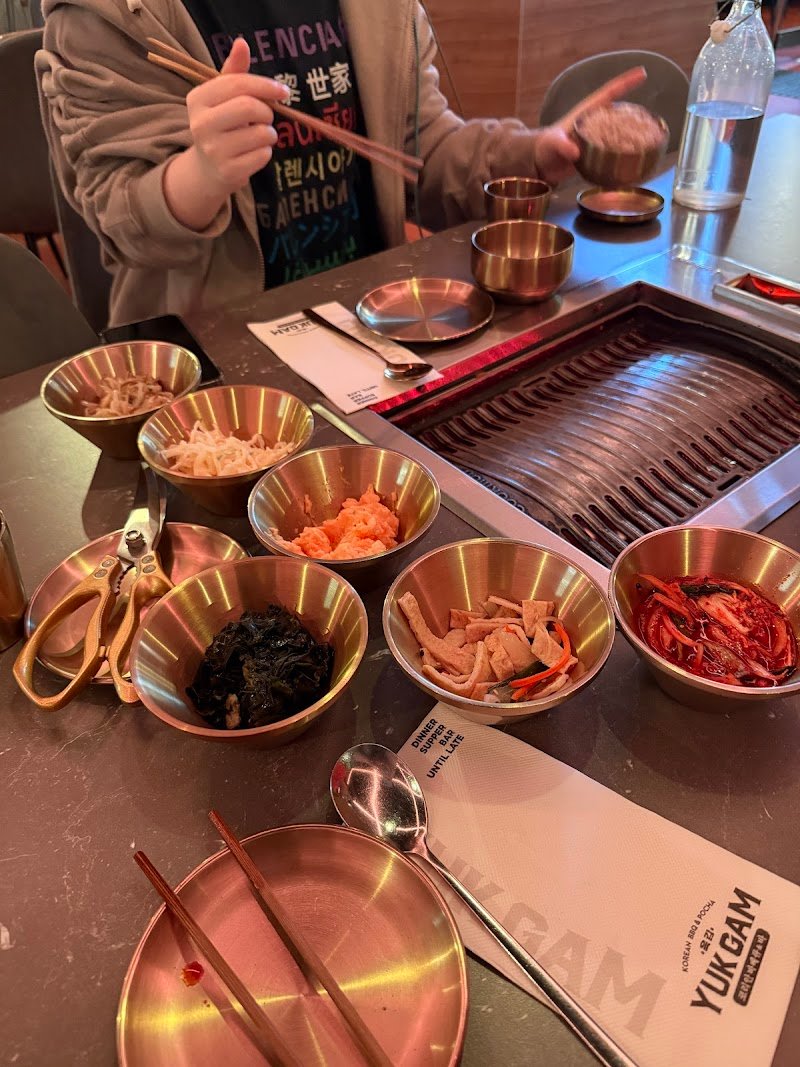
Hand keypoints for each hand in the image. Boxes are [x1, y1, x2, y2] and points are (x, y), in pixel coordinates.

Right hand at [186, 37, 287, 197]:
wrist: (208, 169)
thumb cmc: (221, 125)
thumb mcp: (222, 97)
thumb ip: (234, 72)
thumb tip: (242, 43)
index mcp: (198, 99)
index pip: (238, 84)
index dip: (265, 86)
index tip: (283, 91)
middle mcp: (201, 124)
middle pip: (249, 107)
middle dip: (267, 111)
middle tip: (267, 116)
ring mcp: (214, 150)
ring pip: (261, 133)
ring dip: (269, 134)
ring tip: (259, 136)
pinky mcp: (228, 171)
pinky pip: (263, 156)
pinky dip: (266, 153)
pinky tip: (254, 152)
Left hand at [534, 66, 647, 184]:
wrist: (539, 165)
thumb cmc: (543, 147)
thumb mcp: (551, 143)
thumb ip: (561, 145)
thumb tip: (575, 152)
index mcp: (587, 112)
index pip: (609, 92)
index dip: (626, 82)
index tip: (642, 73)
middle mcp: (595, 123)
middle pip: (620, 113)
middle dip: (636, 114)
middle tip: (652, 119)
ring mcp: (596, 139)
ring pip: (619, 133)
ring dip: (633, 135)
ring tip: (650, 139)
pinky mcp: (596, 155)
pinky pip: (614, 152)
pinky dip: (624, 154)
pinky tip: (635, 160)